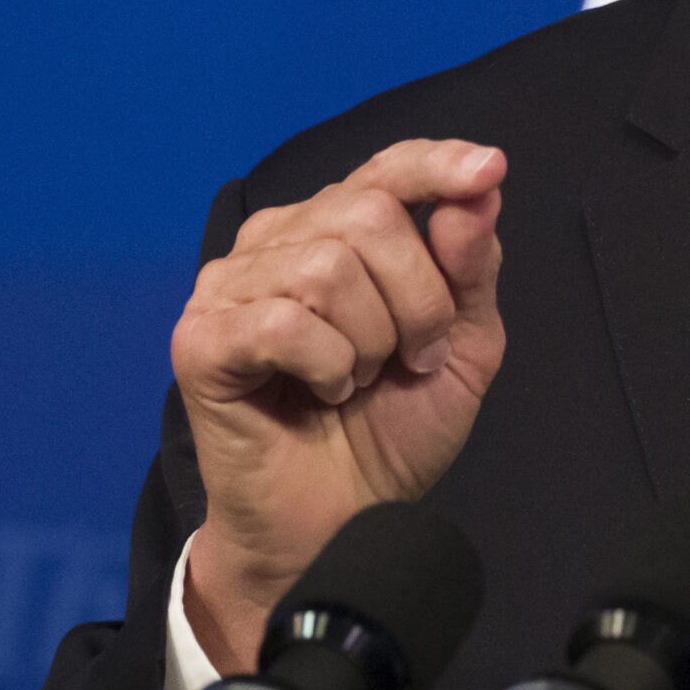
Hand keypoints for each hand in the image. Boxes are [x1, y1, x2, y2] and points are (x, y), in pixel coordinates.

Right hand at [170, 138, 506, 670]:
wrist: (343, 527)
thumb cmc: (389, 433)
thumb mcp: (458, 348)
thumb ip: (468, 269)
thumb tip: (480, 189)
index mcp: (333, 230)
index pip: (385, 169)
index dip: (436, 163)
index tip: (487, 168)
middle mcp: (275, 241)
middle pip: (368, 215)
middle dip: (418, 299)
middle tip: (410, 360)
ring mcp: (230, 286)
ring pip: (328, 269)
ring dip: (370, 342)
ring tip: (358, 382)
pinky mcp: (201, 339)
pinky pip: (284, 323)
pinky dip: (326, 366)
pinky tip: (321, 394)